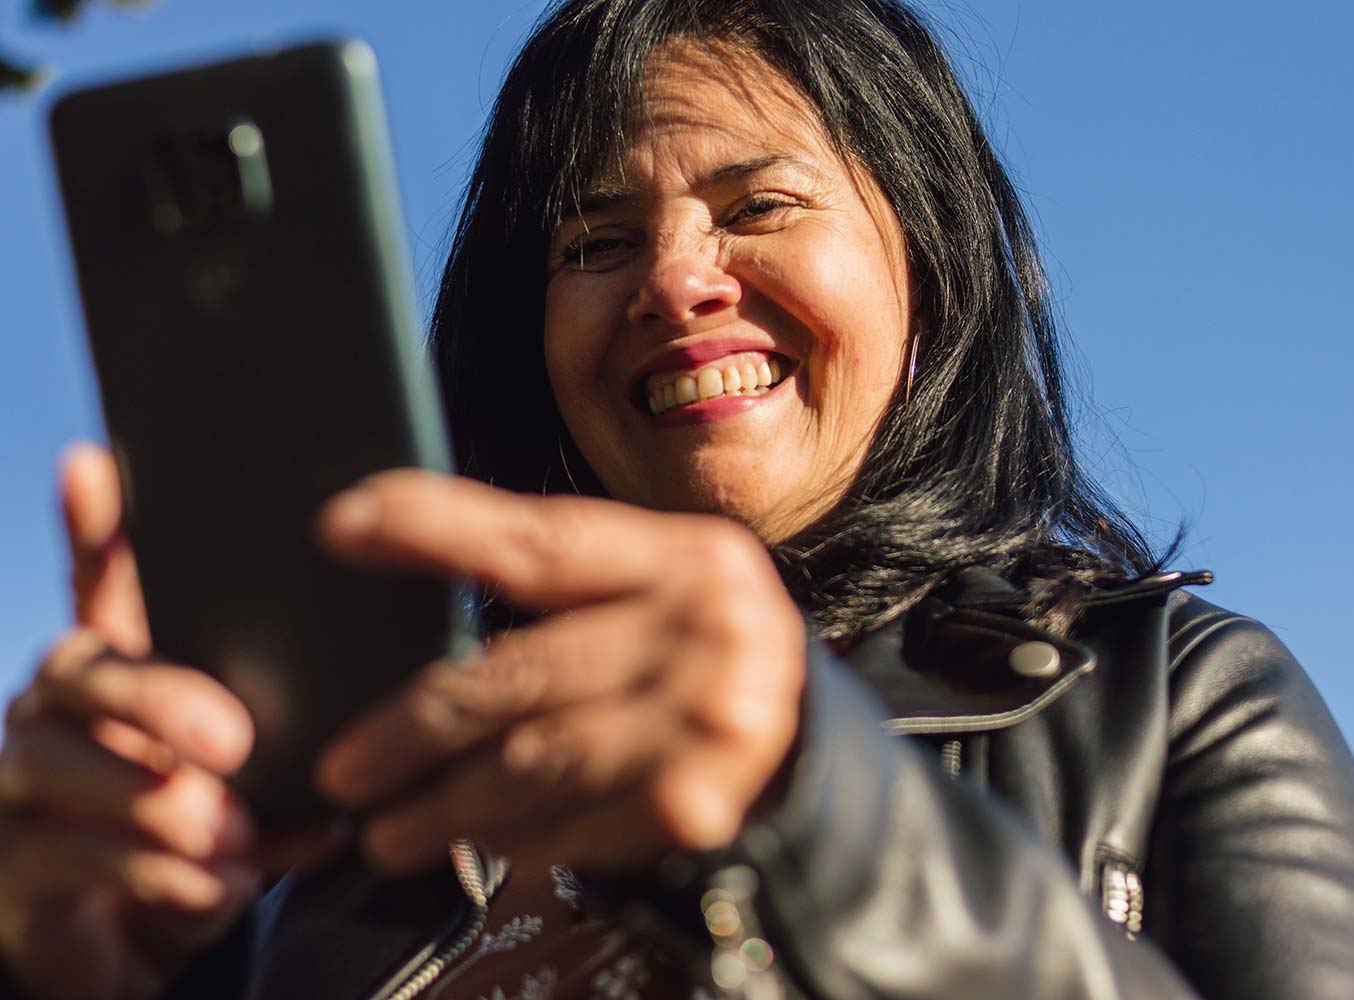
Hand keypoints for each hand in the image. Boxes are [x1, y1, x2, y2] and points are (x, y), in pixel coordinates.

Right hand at [0, 446, 328, 999]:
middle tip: (234, 744)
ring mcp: (20, 781)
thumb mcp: (253, 783)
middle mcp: (55, 708)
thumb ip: (290, 760)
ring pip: (65, 766)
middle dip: (160, 702)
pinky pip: (76, 855)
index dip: (95, 529)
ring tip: (234, 837)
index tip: (94, 466)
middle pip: (85, 672)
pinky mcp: (11, 864)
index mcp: (121, 669)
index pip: (99, 583)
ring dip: (166, 809)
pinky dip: (163, 876)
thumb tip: (353, 756)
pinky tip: (216, 884)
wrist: (132, 945)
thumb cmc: (202, 835)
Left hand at [314, 471, 805, 875]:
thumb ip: (564, 577)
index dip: (439, 527)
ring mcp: (706, 722)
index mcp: (685, 558)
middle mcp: (704, 630)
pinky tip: (474, 843)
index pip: (545, 539)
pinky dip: (509, 841)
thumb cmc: (707, 651)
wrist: (808, 741)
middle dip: (413, 726)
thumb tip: (418, 576)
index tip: (345, 525)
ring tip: (384, 829)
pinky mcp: (697, 801)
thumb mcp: (661, 585)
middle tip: (345, 768)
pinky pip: (572, 827)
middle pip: (523, 673)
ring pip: (534, 763)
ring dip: (443, 805)